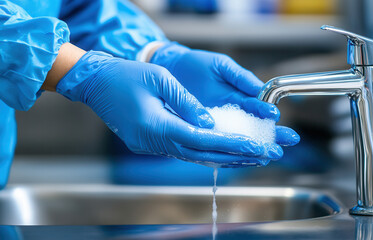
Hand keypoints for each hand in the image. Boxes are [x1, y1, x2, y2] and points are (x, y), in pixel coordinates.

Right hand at [56, 51, 282, 166]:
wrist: (96, 83)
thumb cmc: (126, 75)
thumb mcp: (161, 79)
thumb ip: (187, 104)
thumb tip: (210, 124)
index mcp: (157, 126)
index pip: (202, 141)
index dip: (230, 145)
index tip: (255, 147)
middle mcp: (153, 142)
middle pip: (200, 155)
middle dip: (233, 156)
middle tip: (261, 156)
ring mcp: (149, 146)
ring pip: (191, 156)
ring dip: (220, 157)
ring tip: (248, 157)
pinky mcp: (148, 143)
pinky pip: (181, 151)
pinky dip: (203, 152)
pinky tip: (220, 151)